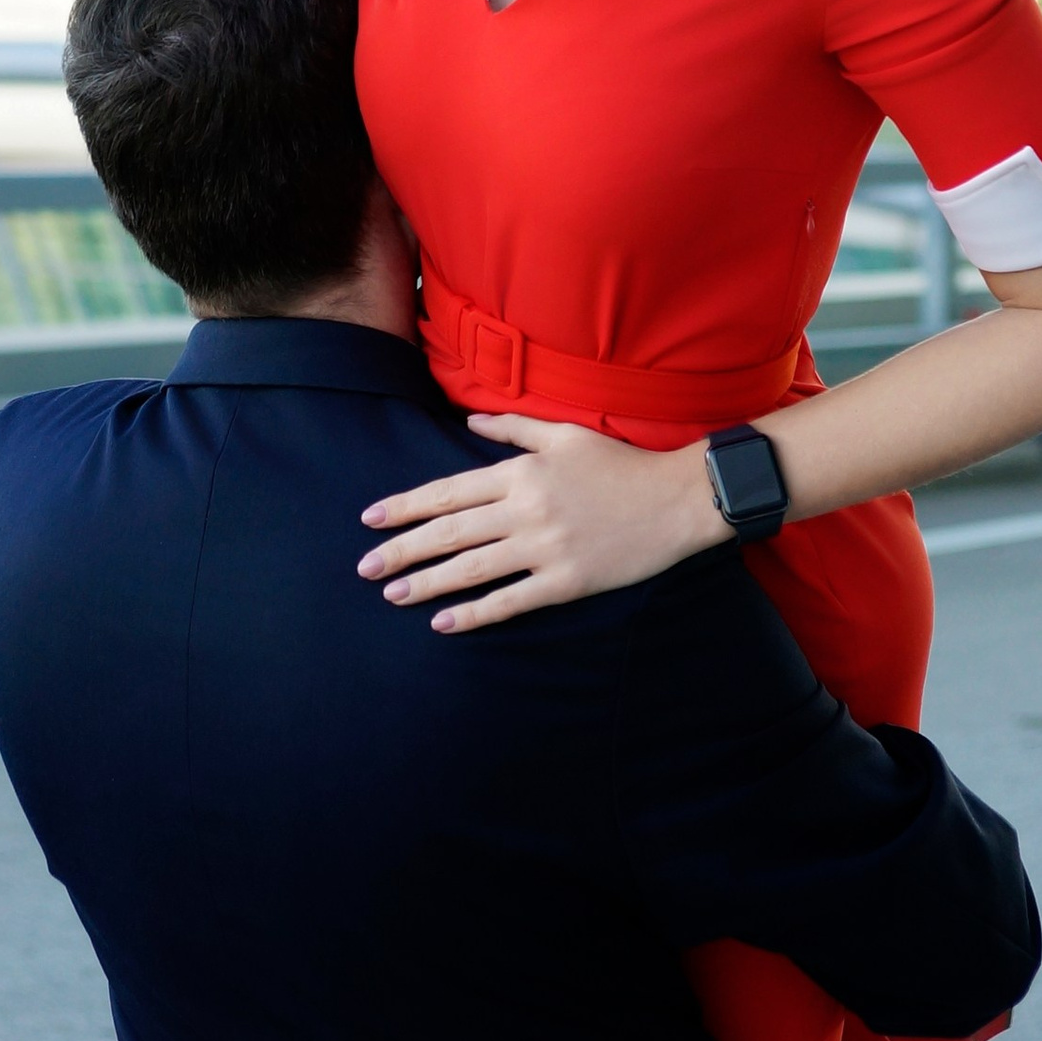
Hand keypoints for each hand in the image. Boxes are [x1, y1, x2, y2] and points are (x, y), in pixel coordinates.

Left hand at [358, 413, 721, 630]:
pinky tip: (443, 622)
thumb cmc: (620, 464)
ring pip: (471, 569)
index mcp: (521, 473)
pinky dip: (474, 613)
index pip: (449, 492)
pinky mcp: (566, 582)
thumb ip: (514, 427)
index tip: (371, 519)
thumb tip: (468, 417)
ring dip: (426, 583)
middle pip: (449, 533)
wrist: (676, 501)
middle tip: (365, 567)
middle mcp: (525, 510)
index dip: (406, 507)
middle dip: (402, 550)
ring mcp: (544, 549)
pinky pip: (510, 601)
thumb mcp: (565, 433)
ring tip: (393, 594)